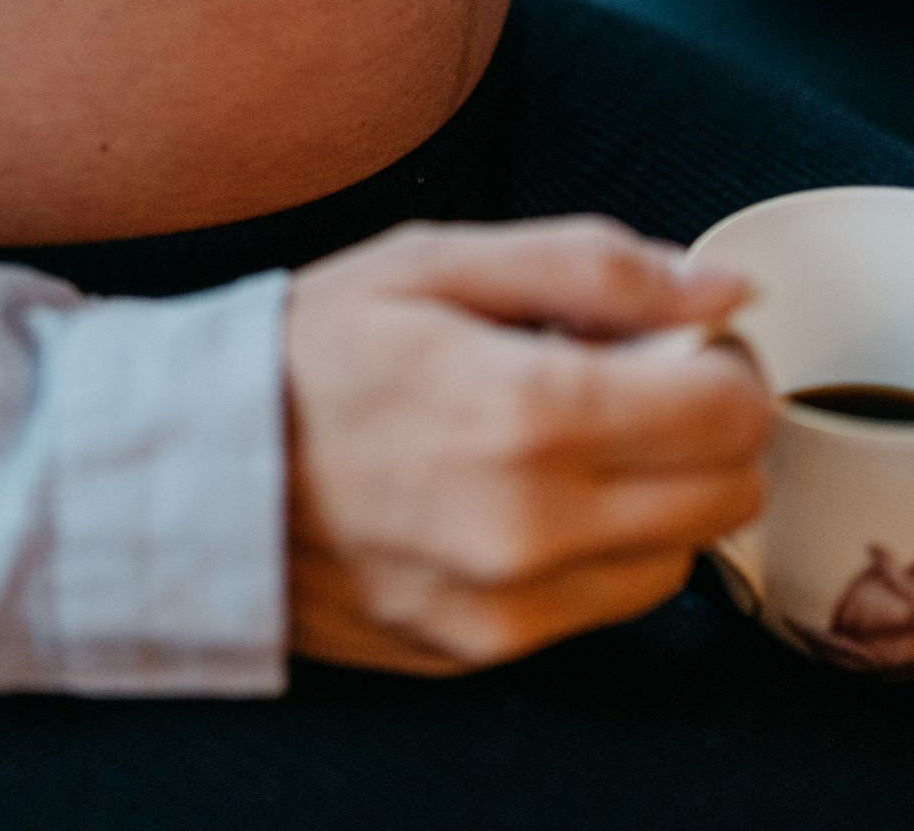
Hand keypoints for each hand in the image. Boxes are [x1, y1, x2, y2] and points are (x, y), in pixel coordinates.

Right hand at [284, 217, 767, 674]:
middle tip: (633, 385)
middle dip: (704, 428)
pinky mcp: (484, 650)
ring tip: (570, 444)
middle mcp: (530, 525)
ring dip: (658, 497)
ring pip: (681, 557)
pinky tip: (528, 499)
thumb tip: (724, 288)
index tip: (673, 339)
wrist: (184, 472)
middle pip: (729, 491)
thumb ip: (595, 267)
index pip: (729, 406)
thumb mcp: (438, 261)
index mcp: (526, 410)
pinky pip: (605, 607)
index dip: (718, 358)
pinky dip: (597, 552)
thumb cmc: (307, 353)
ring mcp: (507, 604)